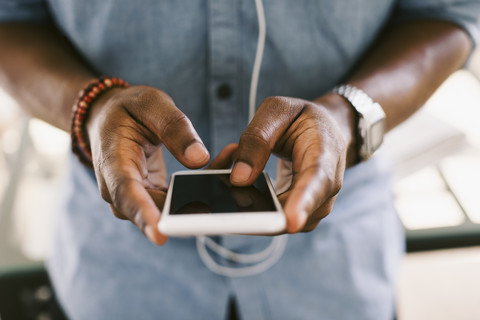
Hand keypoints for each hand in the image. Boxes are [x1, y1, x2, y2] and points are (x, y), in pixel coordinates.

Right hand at [86, 86, 209, 244]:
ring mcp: (136, 197)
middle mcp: (120, 188)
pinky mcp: (152, 198)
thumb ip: (174, 127)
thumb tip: (199, 159)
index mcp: (113, 161)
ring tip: (230, 172)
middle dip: (187, 211)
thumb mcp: (151, 104)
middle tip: (223, 205)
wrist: (110, 120)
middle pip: (152, 211)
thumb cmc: (128, 110)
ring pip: (169, 209)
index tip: (161, 235)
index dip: (143, 215)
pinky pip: (177, 202)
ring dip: (201, 196)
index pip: (126, 193)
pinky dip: (200, 190)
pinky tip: (222, 171)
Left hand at [230, 95, 356, 232]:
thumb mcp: (278, 111)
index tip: (291, 222)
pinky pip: (267, 217)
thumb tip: (238, 179)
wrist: (326, 131)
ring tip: (230, 161)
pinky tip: (236, 175)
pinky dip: (246, 199)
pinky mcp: (296, 213)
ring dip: (244, 197)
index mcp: (325, 154)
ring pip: (275, 221)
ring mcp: (312, 206)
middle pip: (292, 213)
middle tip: (222, 185)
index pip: (317, 181)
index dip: (303, 203)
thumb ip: (257, 140)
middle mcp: (325, 188)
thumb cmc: (303, 119)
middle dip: (254, 209)